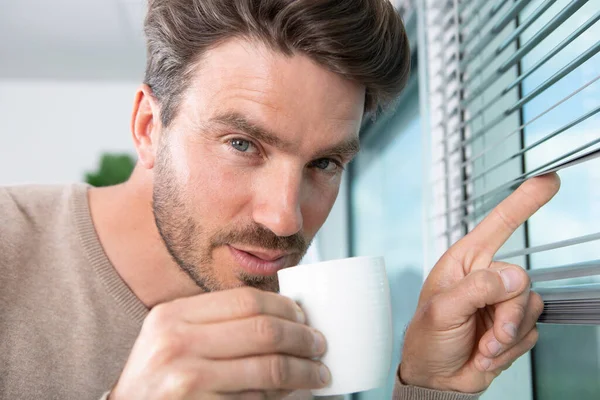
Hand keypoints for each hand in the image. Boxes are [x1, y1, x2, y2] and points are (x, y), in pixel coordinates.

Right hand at [110, 287, 329, 399]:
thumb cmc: (158, 375)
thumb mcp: (173, 336)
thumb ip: (216, 321)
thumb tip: (283, 314)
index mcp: (173, 315)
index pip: (246, 300)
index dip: (285, 307)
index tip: (303, 316)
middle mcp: (177, 345)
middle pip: (263, 331)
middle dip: (302, 338)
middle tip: (319, 344)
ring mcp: (187, 381)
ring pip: (268, 369)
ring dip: (304, 371)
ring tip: (319, 373)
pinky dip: (285, 396)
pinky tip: (297, 393)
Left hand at [400, 173, 559, 392]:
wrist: (437, 379)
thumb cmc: (427, 341)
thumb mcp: (443, 312)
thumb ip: (478, 289)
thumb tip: (514, 277)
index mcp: (464, 264)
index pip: (498, 226)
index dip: (523, 202)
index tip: (548, 181)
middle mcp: (485, 278)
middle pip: (521, 281)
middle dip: (507, 315)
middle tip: (488, 335)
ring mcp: (500, 303)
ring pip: (530, 308)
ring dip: (507, 335)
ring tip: (482, 346)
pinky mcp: (512, 326)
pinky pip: (531, 332)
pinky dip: (510, 349)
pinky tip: (486, 353)